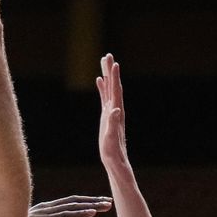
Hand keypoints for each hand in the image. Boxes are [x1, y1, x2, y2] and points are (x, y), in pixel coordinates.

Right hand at [28, 196, 112, 216]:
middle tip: (109, 201)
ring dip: (91, 206)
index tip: (100, 204)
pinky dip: (80, 213)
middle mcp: (46, 208)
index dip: (85, 203)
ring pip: (73, 207)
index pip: (69, 204)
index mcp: (44, 211)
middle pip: (74, 202)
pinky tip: (93, 213)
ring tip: (106, 205)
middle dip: (92, 201)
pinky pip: (66, 216)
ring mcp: (45, 213)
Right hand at [96, 53, 128, 167]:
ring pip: (109, 89)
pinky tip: (99, 80)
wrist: (117, 162)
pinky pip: (104, 97)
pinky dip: (103, 87)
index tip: (114, 63)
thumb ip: (113, 125)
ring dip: (107, 76)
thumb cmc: (113, 153)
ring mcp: (111, 112)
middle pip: (114, 86)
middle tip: (107, 55)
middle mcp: (115, 110)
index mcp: (116, 114)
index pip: (116, 92)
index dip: (114, 78)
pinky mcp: (106, 116)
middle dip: (110, 71)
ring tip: (103, 62)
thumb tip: (115, 109)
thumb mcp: (111, 140)